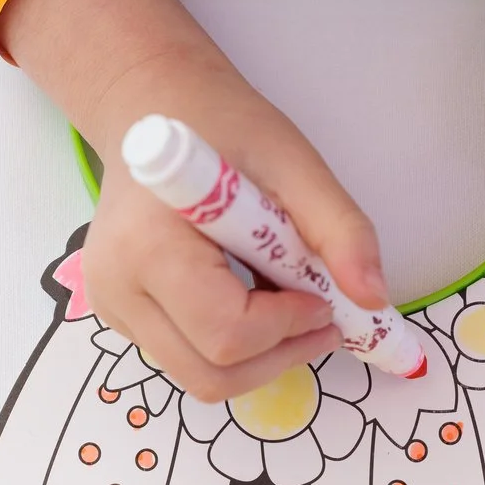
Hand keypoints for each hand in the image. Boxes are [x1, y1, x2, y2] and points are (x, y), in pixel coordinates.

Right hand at [6, 0, 373, 402]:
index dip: (290, 326)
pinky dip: (233, 344)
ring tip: (284, 299)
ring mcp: (111, 307)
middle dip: (280, 355)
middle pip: (211, 374)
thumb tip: (374, 298)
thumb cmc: (221, 125)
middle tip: (321, 316)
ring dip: (260, 356)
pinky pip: (186, 358)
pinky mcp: (119, 315)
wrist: (153, 106)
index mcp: (148, 246)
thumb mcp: (292, 162)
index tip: (323, 295)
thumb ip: (339, 229)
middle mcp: (115, 287)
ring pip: (200, 377)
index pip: (227, 332)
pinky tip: (248, 294)